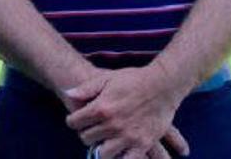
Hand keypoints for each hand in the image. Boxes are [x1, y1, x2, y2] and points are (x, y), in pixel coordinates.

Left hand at [65, 67, 189, 158]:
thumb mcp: (106, 78)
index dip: (73, 121)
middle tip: (92, 129)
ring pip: (103, 154)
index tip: (77, 120)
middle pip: (86, 138)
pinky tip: (120, 152)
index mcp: (101, 108)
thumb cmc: (133, 79)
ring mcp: (128, 136)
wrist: (163, 84)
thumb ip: (85, 89)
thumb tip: (67, 94)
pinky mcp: (143, 144)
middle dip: (87, 133)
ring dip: (101, 148)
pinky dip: (122, 158)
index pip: (74, 122)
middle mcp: (112, 125)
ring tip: (104, 141)